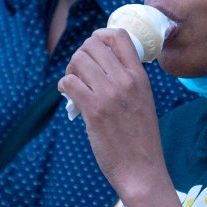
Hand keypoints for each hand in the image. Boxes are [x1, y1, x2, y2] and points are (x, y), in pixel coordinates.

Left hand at [60, 28, 165, 197]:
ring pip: (78, 60)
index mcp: (140, 77)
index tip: (94, 48)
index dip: (101, 36)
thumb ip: (127, 81)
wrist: (142, 170)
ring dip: (70, 70)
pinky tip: (69, 97)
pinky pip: (68, 82)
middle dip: (80, 55)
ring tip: (73, 85)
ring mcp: (109, 94)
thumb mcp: (143, 101)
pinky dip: (64, 86)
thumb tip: (100, 67)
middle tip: (79, 73)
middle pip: (93, 45)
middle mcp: (126, 80)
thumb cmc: (140, 140)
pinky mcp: (94, 110)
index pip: (120, 36)